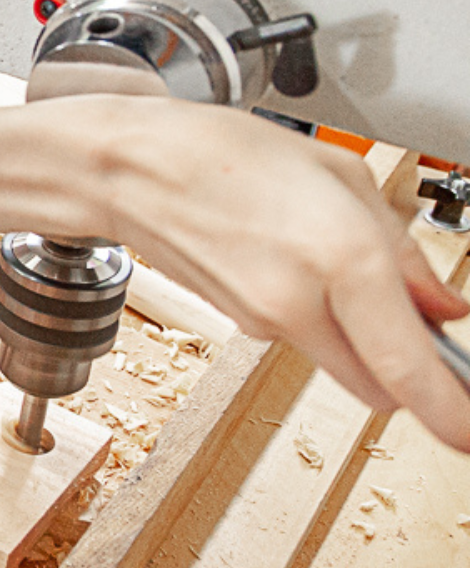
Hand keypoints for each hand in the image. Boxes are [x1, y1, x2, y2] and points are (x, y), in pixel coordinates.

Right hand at [96, 98, 469, 448]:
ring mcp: (265, 323)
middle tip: (418, 329)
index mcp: (342, 258)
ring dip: (355, 334)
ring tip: (330, 261)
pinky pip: (300, 336)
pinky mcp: (242, 326)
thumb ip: (401, 248)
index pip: (410, 370)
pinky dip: (313, 315)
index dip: (452, 415)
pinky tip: (291, 260)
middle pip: (382, 388)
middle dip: (408, 373)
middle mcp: (301, 304)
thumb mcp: (341, 174)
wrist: (129, 168)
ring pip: (342, 360)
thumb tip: (441, 306)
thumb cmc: (223, 153)